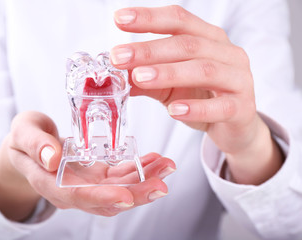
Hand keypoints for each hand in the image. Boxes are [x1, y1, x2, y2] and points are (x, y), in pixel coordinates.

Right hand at [0, 111, 174, 220]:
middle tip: (161, 185)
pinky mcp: (99, 174)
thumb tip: (51, 158)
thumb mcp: (23, 133)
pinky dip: (140, 168)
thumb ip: (35, 144)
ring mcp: (89, 183)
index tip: (126, 196)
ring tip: (166, 166)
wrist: (31, 146)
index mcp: (52, 183)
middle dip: (136, 194)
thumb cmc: (24, 138)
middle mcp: (74, 189)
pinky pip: (122, 175)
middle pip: (107, 199)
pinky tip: (155, 160)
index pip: (78, 197)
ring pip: (120, 188)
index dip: (103, 197)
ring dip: (145, 180)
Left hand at [111, 6, 282, 184]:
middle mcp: (227, 53)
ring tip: (140, 78)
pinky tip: (173, 110)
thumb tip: (114, 75)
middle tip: (119, 57)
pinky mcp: (242, 108)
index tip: (118, 18)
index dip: (149, 18)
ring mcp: (239, 80)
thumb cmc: (200, 97)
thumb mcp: (169, 85)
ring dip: (169, 73)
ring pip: (204, 71)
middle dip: (150, 50)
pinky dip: (195, 108)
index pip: (179, 20)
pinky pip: (220, 107)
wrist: (234, 126)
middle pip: (188, 44)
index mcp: (209, 39)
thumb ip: (145, 77)